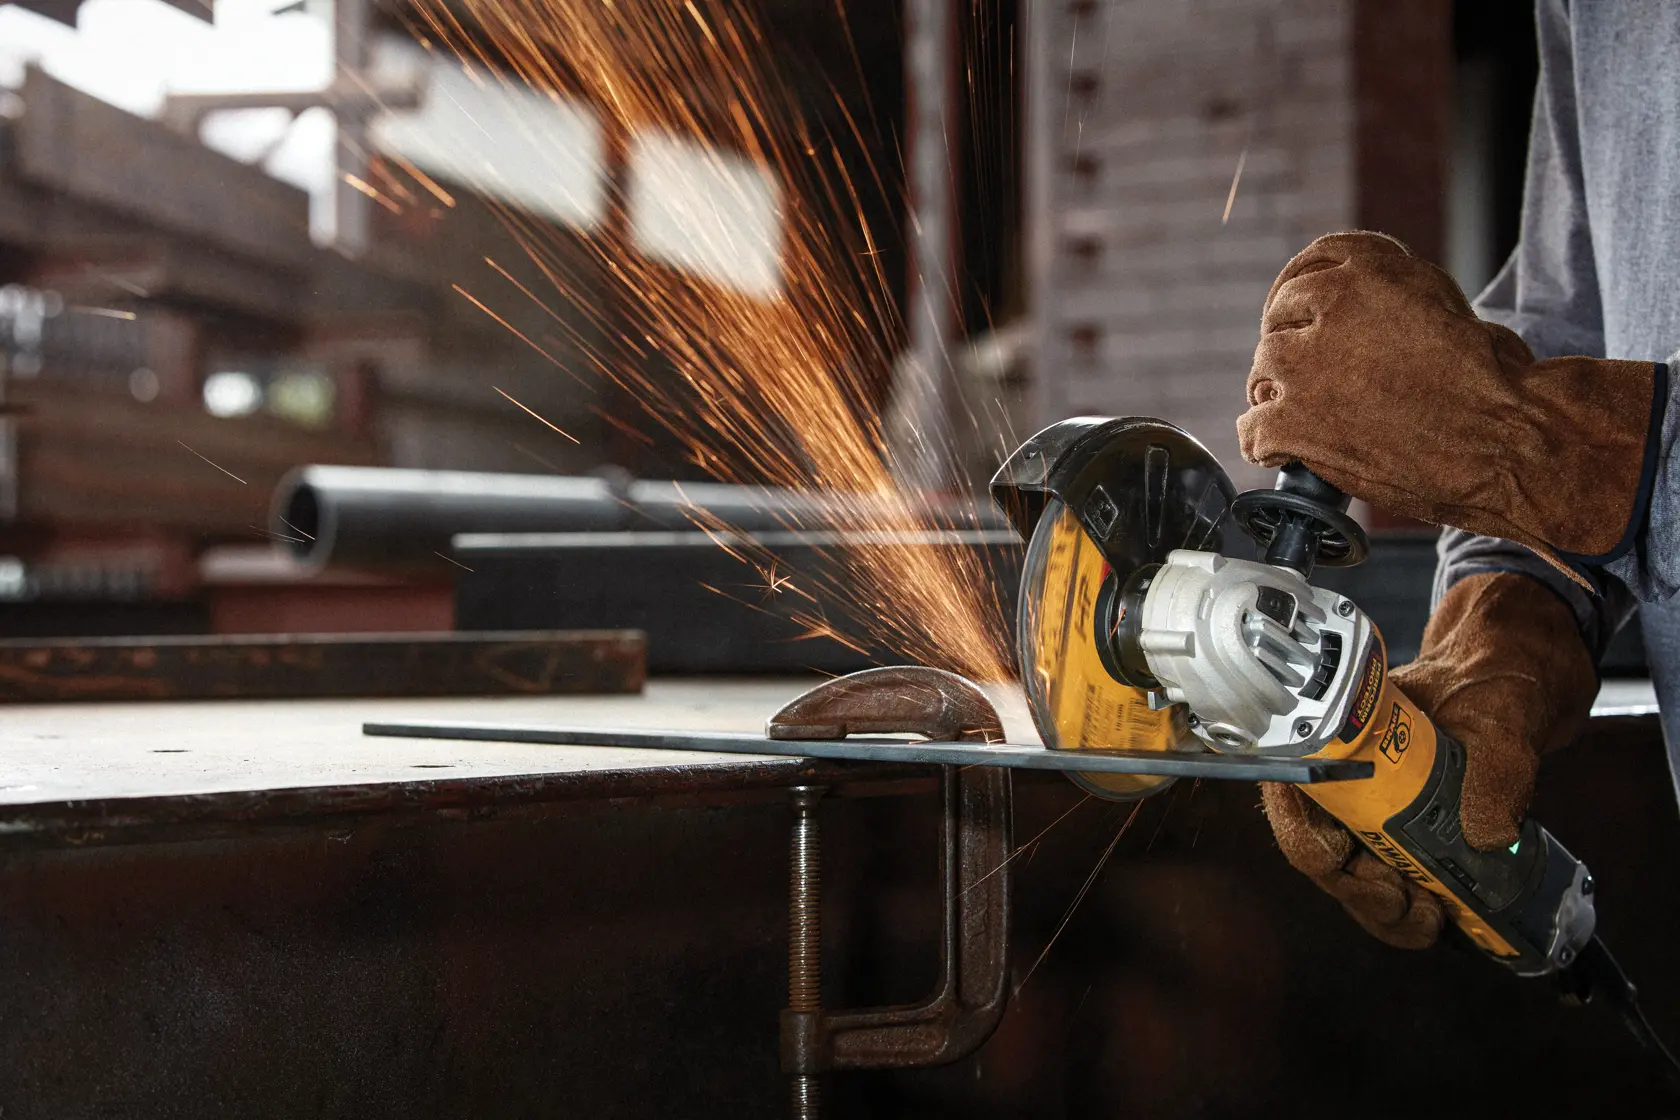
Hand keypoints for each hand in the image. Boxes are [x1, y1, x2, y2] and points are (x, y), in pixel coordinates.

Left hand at [1237, 232, 1660, 572]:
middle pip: (1280, 321)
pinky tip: (1282, 453)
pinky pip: (1253, 429)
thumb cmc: (1493, 382)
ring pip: (1263, 373)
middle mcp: (1329, 305)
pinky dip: (1263, 444)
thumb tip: (1349, 314)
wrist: (1510, 438)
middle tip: (1310, 381)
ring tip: (1303, 419)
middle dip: (1292, 350)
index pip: (1310, 265)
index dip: (1298, 295)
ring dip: (1275, 396)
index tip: (1296, 318)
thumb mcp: (1442, 306)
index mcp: (1369, 270)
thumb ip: (1390, 298)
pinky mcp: (1297, 420)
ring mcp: (1307, 363)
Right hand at [1260, 571, 1597, 948]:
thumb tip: (1485, 832)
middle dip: (1356, 890)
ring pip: (1346, 871)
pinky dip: (1401, 904)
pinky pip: (1379, 875)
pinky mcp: (1394, 826)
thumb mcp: (1502, 715)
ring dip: (1379, 908)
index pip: (1293, 795)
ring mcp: (1365, 802)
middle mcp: (1339, 771)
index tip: (1353, 861)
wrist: (1517, 676)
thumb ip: (1497, 766)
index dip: (1310, 839)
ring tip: (1430, 919)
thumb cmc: (1492, 680)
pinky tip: (1436, 913)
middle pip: (1316, 847)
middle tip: (1411, 904)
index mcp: (1339, 733)